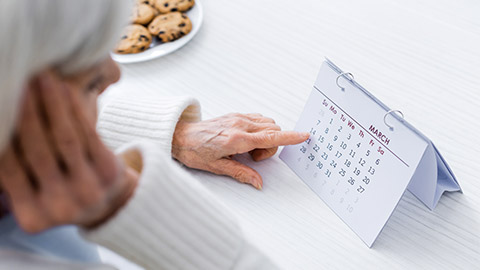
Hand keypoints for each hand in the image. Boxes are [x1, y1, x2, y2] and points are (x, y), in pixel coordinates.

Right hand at [0, 71, 136, 232]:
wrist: (111, 204)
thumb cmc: (62, 191)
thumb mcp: (34, 192)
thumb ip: (14, 171)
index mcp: (32, 216)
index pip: (9, 168)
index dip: (3, 132)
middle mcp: (60, 207)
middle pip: (37, 151)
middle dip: (25, 112)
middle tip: (17, 81)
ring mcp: (88, 191)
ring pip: (65, 139)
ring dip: (51, 104)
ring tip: (42, 77)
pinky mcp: (110, 173)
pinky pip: (90, 135)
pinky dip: (75, 110)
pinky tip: (65, 89)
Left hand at [172, 113, 308, 188]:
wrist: (179, 136)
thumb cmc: (194, 151)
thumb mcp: (217, 167)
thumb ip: (241, 173)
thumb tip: (258, 183)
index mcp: (236, 139)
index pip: (270, 136)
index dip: (290, 136)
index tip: (304, 136)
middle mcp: (239, 125)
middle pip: (273, 130)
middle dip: (271, 145)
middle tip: (253, 158)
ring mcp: (238, 118)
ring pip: (267, 122)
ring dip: (266, 136)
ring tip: (248, 149)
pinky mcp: (235, 115)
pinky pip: (257, 119)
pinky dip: (259, 129)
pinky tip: (246, 139)